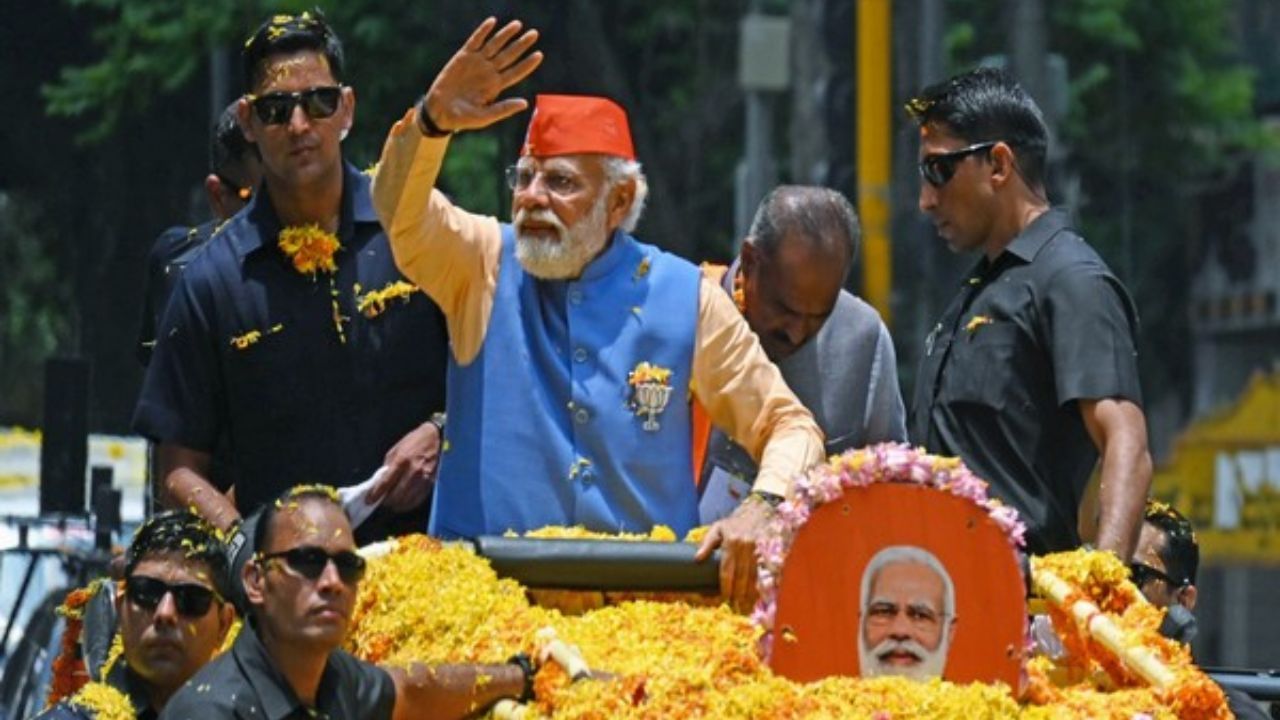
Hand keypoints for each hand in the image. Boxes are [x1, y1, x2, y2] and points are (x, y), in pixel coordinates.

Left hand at [369, 422, 440, 511]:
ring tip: (392, 504)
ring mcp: (423, 478)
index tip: (369, 500)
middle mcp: (412, 471)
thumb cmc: (413, 442)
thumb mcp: (395, 450)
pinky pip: (418, 499)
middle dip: (387, 501)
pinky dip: (409, 504)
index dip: (376, 494)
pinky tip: (404, 503)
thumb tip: (381, 483)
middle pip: (396, 495)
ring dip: (397, 505)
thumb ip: (388, 467)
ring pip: (407, 500)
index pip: (385, 483)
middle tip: (382, 501)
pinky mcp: (430, 482)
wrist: (434, 437)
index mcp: (401, 461)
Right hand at [423, 17, 542, 132]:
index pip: (516, 72)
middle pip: (509, 56)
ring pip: (494, 45)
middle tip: (534, 34)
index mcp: (496, 86)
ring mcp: (477, 63)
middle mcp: (489, 72)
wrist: (440, 111)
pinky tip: (492, 22)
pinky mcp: (463, 56)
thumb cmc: (464, 118)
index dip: (527, 64)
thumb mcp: (485, 116)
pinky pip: (475, 41)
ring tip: (517, 24)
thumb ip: (504, 108)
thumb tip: (525, 103)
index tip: (539, 55)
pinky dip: (483, 31)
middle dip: (521, 45)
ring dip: (506, 34)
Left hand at [694, 498, 772, 613]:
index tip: (724, 597)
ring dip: (749, 592)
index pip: (727, 570)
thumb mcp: (717, 528)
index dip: (726, 586)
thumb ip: (707, 543)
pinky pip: (762, 571)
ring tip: (744, 604)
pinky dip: (759, 583)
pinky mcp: (767, 551)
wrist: (757, 510)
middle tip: (734, 605)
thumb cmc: (734, 522)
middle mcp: (745, 547)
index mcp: (731, 542)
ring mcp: (758, 549)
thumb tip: (697, 558)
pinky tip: (757, 593)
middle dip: (737, 593)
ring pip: (753, 576)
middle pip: (741, 576)